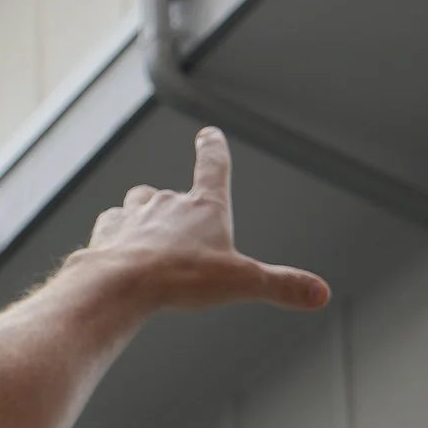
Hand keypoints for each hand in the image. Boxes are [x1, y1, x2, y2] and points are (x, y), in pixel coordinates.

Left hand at [81, 127, 328, 317]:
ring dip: (144, 215)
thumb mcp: (242, 283)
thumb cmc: (181, 277)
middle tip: (183, 232)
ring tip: (149, 240)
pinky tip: (120, 253)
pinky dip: (116, 235)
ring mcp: (132, 215)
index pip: (213, 167)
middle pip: (172, 193)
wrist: (120, 283)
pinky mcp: (107, 232)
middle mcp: (166, 203)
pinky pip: (110, 225)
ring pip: (137, 202)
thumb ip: (281, 285)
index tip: (209, 134)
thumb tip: (320, 293)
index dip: (214, 150)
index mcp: (203, 208)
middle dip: (177, 206)